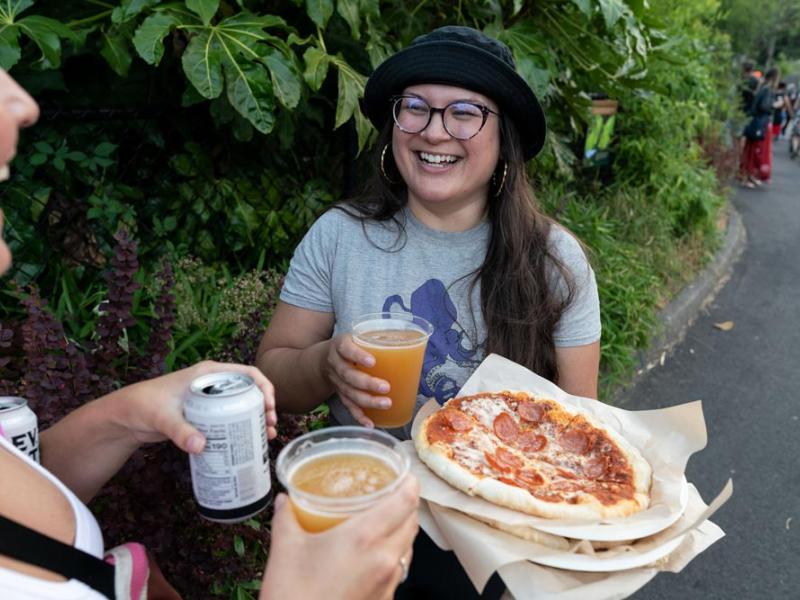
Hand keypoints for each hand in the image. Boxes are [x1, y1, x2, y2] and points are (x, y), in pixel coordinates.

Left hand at [111, 361, 277, 453]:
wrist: (125, 417)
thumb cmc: (142, 406)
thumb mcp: (162, 417)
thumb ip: (180, 431)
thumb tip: (201, 446)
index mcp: (208, 373)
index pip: (246, 374)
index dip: (263, 388)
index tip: (269, 407)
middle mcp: (213, 384)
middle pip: (248, 392)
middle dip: (264, 408)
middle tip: (270, 427)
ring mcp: (209, 400)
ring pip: (242, 406)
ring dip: (256, 420)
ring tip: (265, 437)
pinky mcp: (204, 415)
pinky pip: (230, 419)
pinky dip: (242, 428)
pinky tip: (247, 442)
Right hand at [261, 475, 419, 599]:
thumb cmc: (292, 597)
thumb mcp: (285, 549)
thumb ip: (287, 517)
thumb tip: (285, 500)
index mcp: (365, 537)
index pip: (406, 500)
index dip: (409, 482)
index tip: (402, 472)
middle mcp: (384, 559)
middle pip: (412, 520)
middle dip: (405, 502)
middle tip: (389, 491)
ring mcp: (388, 582)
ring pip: (409, 545)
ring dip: (401, 528)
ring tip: (381, 518)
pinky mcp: (385, 599)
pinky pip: (399, 568)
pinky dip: (393, 553)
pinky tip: (370, 553)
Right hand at [323, 333, 391, 426]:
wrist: (324, 358)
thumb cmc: (351, 346)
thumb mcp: (358, 337)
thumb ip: (378, 341)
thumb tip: (414, 349)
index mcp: (340, 346)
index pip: (347, 349)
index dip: (358, 356)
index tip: (373, 362)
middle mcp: (336, 364)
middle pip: (349, 375)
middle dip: (367, 383)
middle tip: (386, 387)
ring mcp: (336, 381)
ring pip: (350, 393)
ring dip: (368, 401)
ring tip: (386, 404)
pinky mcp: (340, 394)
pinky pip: (349, 406)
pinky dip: (359, 416)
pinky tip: (370, 423)